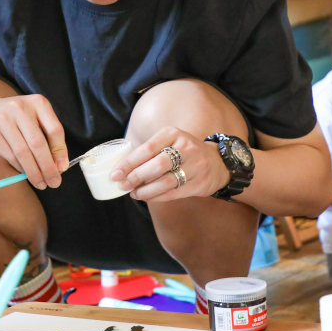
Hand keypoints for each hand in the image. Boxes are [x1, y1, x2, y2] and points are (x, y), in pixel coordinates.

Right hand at [0, 94, 67, 189]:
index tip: (63, 168)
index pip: (55, 130)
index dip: (61, 152)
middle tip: (54, 182)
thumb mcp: (34, 118)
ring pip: (23, 152)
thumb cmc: (15, 118)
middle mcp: (21, 108)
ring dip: (34, 172)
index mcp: (38, 103)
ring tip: (41, 183)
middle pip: (38, 143)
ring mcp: (4, 120)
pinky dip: (21, 168)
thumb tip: (60, 166)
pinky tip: (26, 174)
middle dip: (48, 167)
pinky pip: (11, 156)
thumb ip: (48, 137)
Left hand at [109, 128, 231, 202]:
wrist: (216, 163)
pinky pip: (174, 192)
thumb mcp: (169, 142)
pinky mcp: (200, 183)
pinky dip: (157, 197)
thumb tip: (121, 167)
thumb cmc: (183, 152)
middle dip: (136, 177)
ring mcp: (196, 165)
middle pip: (156, 165)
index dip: (129, 162)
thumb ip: (150, 151)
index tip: (115, 173)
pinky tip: (147, 197)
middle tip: (123, 185)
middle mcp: (187, 147)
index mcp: (174, 133)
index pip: (147, 148)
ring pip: (165, 182)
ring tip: (134, 193)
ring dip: (146, 190)